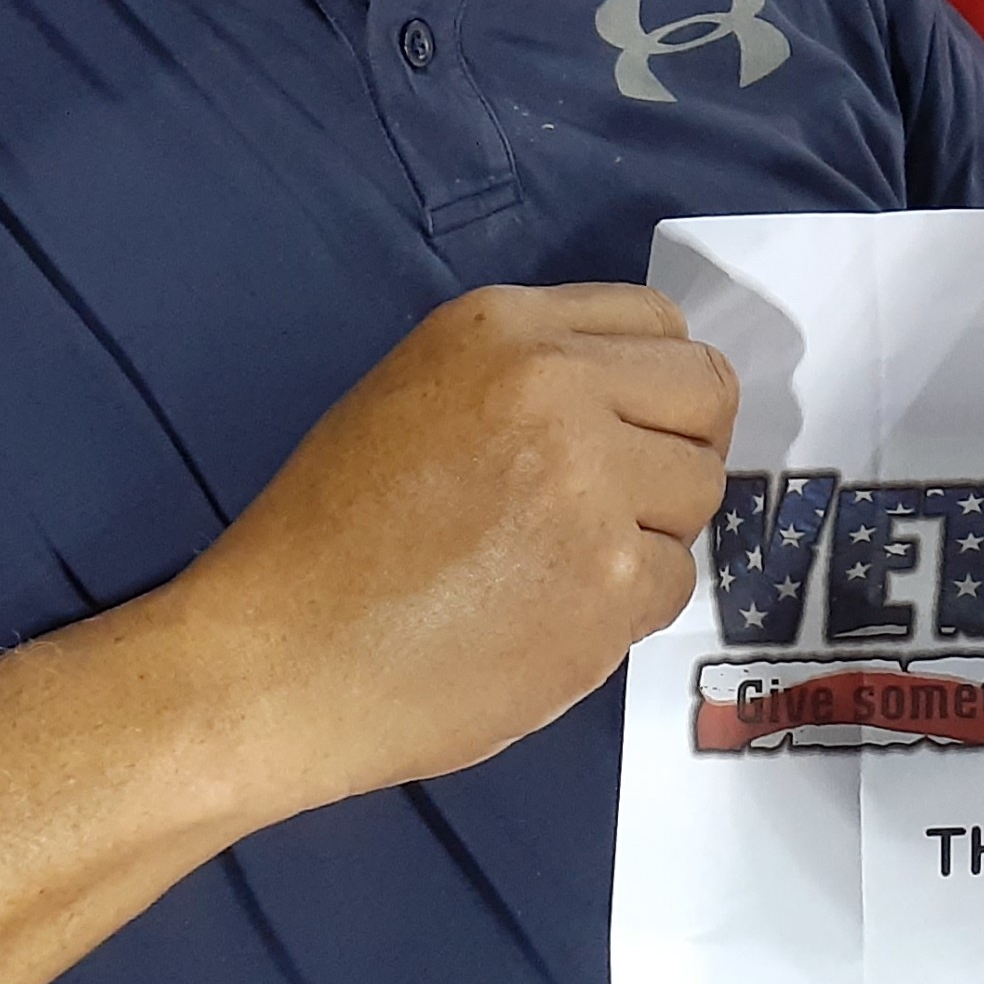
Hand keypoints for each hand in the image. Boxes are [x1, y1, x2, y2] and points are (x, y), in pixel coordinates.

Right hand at [162, 282, 737, 813]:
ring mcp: (589, 484)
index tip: (631, 429)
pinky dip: (627, 609)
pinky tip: (547, 619)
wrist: (277, 661)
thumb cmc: (330, 538)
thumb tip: (633, 397)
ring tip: (557, 568)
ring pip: (700, 491)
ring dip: (650, 533)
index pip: (657, 322)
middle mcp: (557, 386)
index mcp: (503, 327)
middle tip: (615, 504)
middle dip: (676, 449)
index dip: (655, 384)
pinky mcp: (608, 582)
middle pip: (706, 395)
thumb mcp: (418, 393)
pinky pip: (673, 580)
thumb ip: (528, 374)